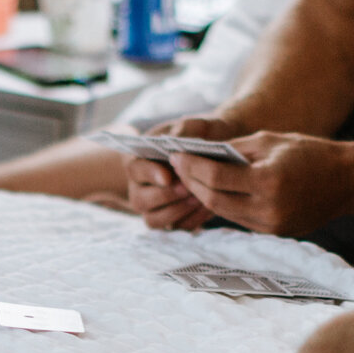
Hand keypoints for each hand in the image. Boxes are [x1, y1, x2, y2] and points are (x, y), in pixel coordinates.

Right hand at [128, 115, 241, 230]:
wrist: (217, 152)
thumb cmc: (202, 136)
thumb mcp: (194, 125)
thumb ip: (184, 130)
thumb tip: (176, 141)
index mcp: (140, 160)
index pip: (136, 169)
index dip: (150, 174)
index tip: (168, 176)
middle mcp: (141, 187)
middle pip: (140, 200)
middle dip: (166, 196)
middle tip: (188, 188)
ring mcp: (154, 207)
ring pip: (154, 220)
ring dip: (177, 211)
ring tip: (199, 199)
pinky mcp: (172, 220)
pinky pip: (176, 228)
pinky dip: (192, 220)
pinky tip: (208, 208)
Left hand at [172, 132, 353, 236]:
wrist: (347, 182)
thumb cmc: (309, 153)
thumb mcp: (270, 141)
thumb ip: (234, 150)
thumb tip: (200, 154)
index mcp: (268, 180)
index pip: (216, 177)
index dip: (191, 167)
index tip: (176, 156)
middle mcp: (268, 208)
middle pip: (214, 199)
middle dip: (192, 182)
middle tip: (178, 168)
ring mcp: (271, 224)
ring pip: (224, 212)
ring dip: (204, 196)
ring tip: (190, 179)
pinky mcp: (274, 233)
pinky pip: (239, 219)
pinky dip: (224, 205)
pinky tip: (213, 191)